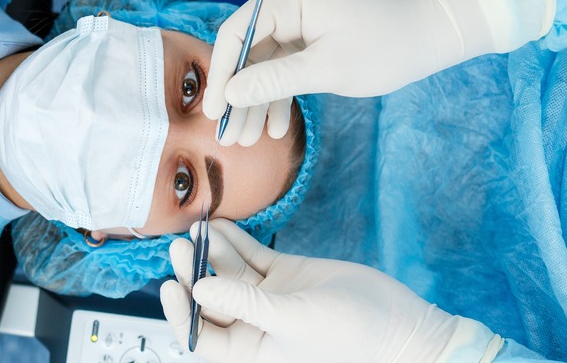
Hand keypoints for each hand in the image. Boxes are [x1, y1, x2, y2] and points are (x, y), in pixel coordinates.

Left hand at [160, 219, 502, 362]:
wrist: (404, 326)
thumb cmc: (353, 339)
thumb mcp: (294, 322)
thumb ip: (245, 306)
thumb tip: (198, 292)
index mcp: (252, 352)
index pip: (202, 336)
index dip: (182, 313)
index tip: (170, 286)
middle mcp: (255, 326)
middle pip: (212, 299)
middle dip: (194, 273)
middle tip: (180, 246)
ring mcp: (270, 298)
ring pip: (230, 273)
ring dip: (213, 252)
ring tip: (198, 228)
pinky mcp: (286, 274)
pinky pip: (253, 256)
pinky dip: (237, 241)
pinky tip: (221, 225)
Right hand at [205, 0, 552, 145]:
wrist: (433, 37)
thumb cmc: (387, 46)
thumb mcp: (326, 69)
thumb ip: (274, 81)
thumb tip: (231, 94)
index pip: (237, 34)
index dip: (221, 75)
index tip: (213, 110)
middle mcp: (289, 6)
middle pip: (247, 54)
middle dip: (238, 97)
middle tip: (228, 135)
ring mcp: (299, 23)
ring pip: (263, 67)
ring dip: (256, 104)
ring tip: (247, 140)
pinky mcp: (310, 40)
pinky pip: (283, 70)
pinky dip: (279, 97)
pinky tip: (275, 129)